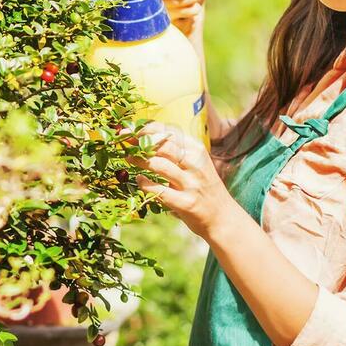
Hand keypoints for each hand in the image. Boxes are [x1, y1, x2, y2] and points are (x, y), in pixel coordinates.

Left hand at [136, 124, 238, 238]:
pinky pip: (160, 191)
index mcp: (198, 151)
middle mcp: (196, 165)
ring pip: (160, 165)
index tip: (131, 129)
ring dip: (140, 160)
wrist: (222, 217)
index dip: (148, 128)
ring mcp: (191, 185)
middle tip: (124, 141)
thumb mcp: (195, 164)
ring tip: (128, 157)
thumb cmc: (202, 187)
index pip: (170, 132)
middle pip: (163, 146)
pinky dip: (145, 184)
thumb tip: (144, 135)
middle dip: (140, 141)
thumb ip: (175, 151)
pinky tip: (138, 179)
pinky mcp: (186, 203)